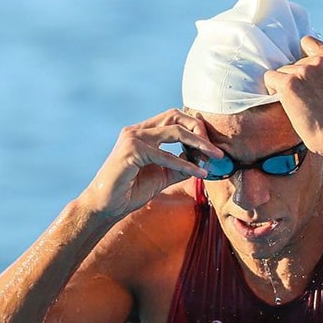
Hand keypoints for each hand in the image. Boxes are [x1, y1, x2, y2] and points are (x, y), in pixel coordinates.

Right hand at [80, 109, 222, 218]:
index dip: (195, 127)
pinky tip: (199, 173)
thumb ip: (180, 165)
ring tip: (216, 156)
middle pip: (175, 116)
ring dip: (199, 143)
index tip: (212, 145)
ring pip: (175, 131)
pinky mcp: (131, 151)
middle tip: (216, 149)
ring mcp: (132, 138)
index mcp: (142, 133)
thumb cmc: (131, 190)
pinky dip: (185, 164)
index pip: (173, 118)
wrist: (106, 206)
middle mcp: (136, 130)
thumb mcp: (163, 175)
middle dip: (199, 129)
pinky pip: (166, 155)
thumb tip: (203, 160)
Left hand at [263, 36, 322, 153]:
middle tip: (307, 100)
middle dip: (295, 78)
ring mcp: (303, 71)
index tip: (304, 74)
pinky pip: (269, 78)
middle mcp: (318, 61)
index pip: (308, 42)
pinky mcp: (288, 83)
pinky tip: (285, 103)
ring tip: (300, 105)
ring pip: (281, 71)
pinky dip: (272, 90)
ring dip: (285, 87)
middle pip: (292, 62)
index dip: (301, 56)